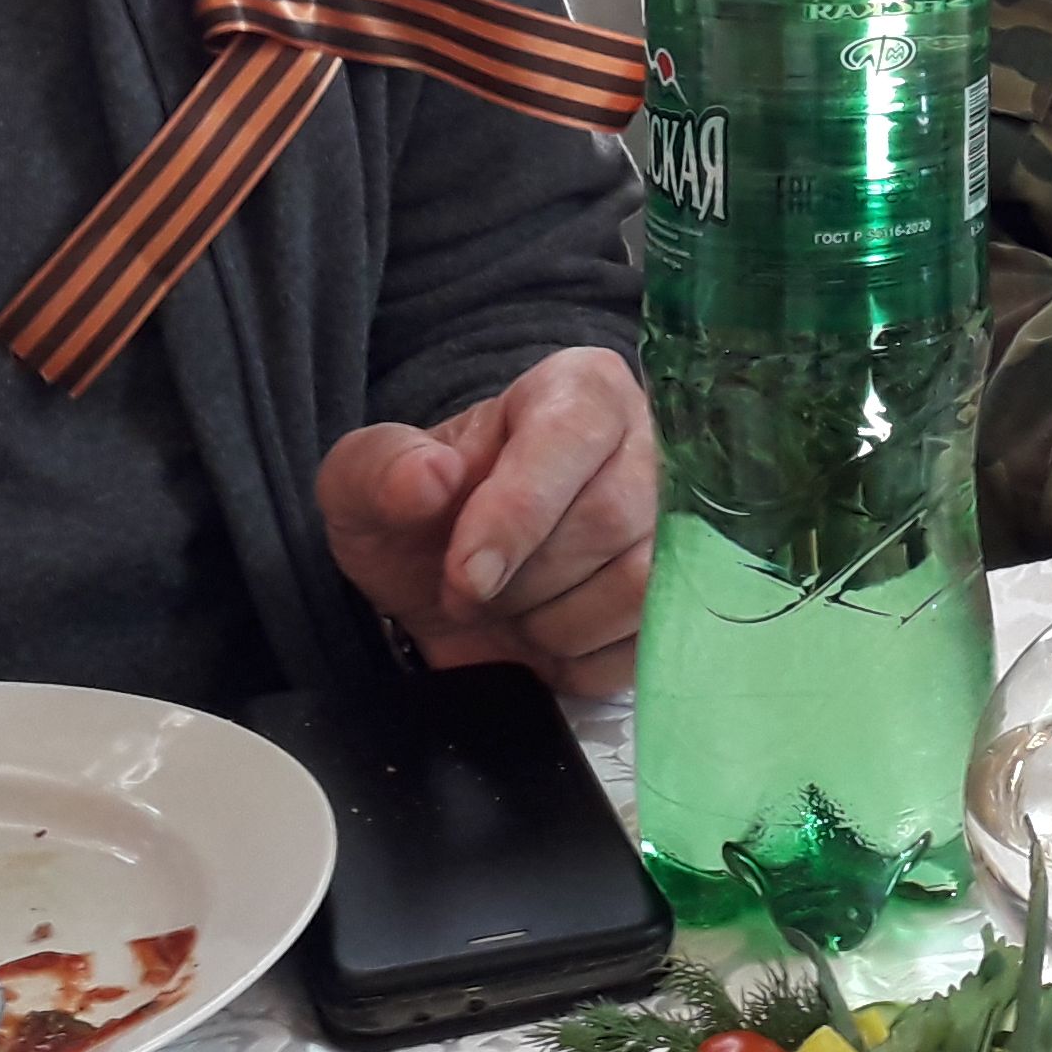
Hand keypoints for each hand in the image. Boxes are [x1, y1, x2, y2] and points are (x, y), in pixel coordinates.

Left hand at [319, 346, 654, 694]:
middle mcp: (650, 442)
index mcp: (577, 390)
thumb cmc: (419, 516)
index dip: (517, 513)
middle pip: (612, 518)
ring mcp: (680, 521)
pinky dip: (583, 661)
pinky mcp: (685, 595)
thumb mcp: (365, 486)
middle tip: (472, 594)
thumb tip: (429, 477)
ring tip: (514, 613)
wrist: (453, 583)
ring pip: (642, 583)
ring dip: (555, 624)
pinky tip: (550, 641)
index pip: (571, 438)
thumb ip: (381, 470)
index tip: (464, 576)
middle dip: (525, 579)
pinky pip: (651, 641)